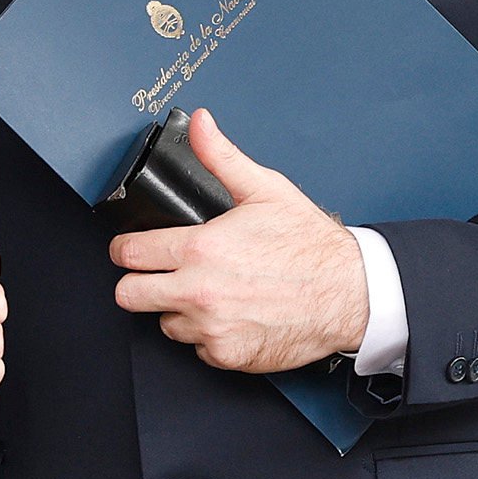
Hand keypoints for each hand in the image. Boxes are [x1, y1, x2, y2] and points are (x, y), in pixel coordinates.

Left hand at [109, 109, 367, 374]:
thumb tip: (200, 123)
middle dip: (138, 283)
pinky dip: (208, 335)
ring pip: (164, 323)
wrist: (351, 293)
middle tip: (157, 275)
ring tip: (207, 294)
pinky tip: (230, 315)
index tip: (132, 250)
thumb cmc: (311, 245)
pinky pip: (197, 348)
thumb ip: (221, 157)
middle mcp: (199, 291)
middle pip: (128, 296)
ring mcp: (212, 327)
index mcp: (200, 249)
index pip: (129, 254)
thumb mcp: (265, 189)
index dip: (126, 249)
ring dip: (177, 310)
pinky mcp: (228, 355)